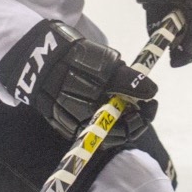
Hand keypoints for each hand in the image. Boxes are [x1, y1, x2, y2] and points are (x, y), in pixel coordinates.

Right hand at [0, 20, 157, 146]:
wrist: (39, 59)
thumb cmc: (75, 60)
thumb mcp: (107, 65)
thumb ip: (129, 81)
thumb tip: (151, 90)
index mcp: (95, 117)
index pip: (127, 130)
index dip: (144, 118)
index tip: (152, 102)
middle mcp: (83, 127)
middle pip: (117, 133)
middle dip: (134, 117)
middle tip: (143, 100)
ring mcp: (72, 126)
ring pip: (104, 129)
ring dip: (119, 114)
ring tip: (126, 96)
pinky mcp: (64, 121)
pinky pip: (90, 123)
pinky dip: (104, 113)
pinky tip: (109, 97)